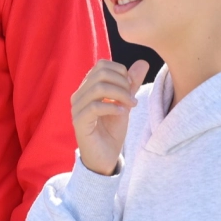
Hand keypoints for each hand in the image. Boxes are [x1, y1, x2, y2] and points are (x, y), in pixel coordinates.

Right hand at [72, 59, 149, 175]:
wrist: (105, 158)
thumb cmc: (112, 131)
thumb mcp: (125, 104)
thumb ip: (131, 85)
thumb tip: (143, 62)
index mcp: (87, 88)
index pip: (101, 65)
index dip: (120, 72)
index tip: (132, 87)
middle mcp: (79, 95)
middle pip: (100, 73)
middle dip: (122, 82)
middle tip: (132, 98)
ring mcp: (77, 108)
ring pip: (98, 88)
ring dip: (120, 94)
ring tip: (130, 106)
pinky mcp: (79, 122)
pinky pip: (95, 106)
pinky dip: (113, 107)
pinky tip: (123, 114)